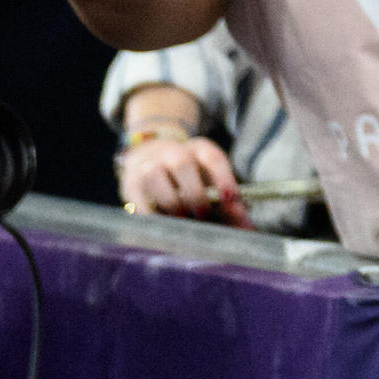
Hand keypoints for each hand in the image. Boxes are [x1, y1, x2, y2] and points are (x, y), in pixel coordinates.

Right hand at [118, 133, 245, 225]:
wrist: (149, 156)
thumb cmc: (190, 174)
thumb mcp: (210, 178)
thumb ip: (228, 202)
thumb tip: (248, 229)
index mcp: (199, 149)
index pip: (214, 158)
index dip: (223, 178)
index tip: (231, 199)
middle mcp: (173, 152)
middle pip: (182, 165)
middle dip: (195, 193)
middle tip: (203, 214)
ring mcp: (149, 165)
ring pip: (155, 177)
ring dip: (171, 203)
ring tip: (182, 220)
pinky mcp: (130, 184)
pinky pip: (138, 199)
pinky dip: (150, 215)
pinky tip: (161, 227)